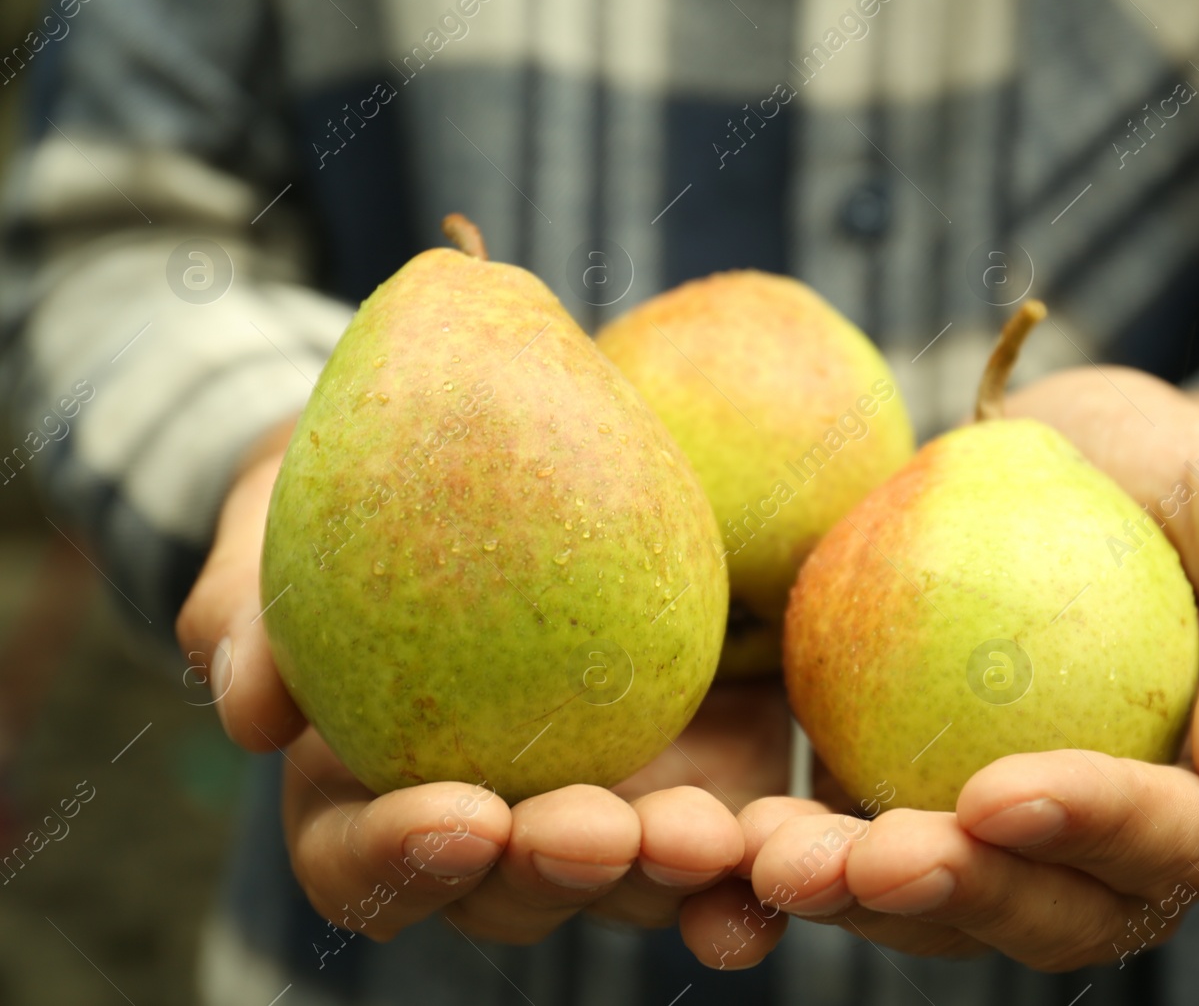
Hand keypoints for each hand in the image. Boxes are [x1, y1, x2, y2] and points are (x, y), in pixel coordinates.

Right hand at [175, 425, 749, 946]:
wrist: (487, 446)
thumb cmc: (350, 483)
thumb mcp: (275, 512)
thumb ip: (249, 603)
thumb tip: (251, 709)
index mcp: (368, 790)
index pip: (364, 863)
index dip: (402, 861)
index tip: (461, 814)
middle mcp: (492, 821)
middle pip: (515, 893)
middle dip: (558, 873)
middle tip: (602, 830)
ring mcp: (603, 801)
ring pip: (636, 882)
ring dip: (674, 877)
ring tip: (718, 838)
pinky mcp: (704, 764)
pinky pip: (741, 832)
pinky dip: (771, 856)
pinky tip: (807, 848)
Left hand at [730, 366, 1198, 968]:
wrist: (1069, 458)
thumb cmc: (1180, 471)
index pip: (1187, 839)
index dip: (1099, 828)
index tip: (1001, 791)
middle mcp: (1133, 850)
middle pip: (1065, 910)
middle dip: (968, 893)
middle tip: (869, 856)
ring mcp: (1023, 842)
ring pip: (956, 909)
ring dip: (867, 899)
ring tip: (779, 862)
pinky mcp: (928, 809)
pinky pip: (875, 858)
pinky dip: (812, 858)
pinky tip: (744, 836)